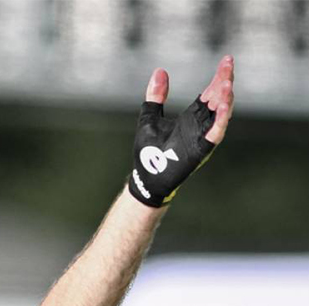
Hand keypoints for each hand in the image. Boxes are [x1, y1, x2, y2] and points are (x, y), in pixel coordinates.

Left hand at [127, 55, 234, 206]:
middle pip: (217, 100)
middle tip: (228, 64)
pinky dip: (220, 122)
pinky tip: (224, 109)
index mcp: (191, 116)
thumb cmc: (148, 151)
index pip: (209, 93)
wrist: (145, 177)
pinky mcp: (200, 151)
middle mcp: (200, 125)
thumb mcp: (150, 117)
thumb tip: (160, 71)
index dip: (219, 77)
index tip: (227, 60)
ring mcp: (202, 138)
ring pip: (220, 116)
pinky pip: (214, 135)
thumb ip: (156, 96)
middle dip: (224, 82)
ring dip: (225, 101)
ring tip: (227, 84)